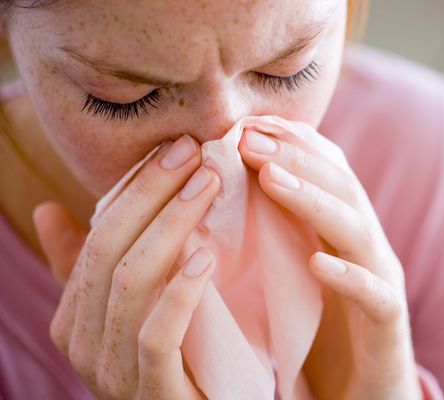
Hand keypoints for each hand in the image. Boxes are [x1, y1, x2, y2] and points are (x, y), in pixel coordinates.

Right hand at [33, 136, 220, 399]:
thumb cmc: (169, 357)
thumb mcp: (127, 307)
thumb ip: (89, 265)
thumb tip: (47, 210)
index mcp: (74, 316)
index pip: (98, 236)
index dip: (136, 189)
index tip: (178, 149)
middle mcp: (83, 342)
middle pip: (111, 250)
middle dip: (152, 194)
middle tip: (194, 153)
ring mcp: (113, 371)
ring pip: (132, 284)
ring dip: (171, 226)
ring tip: (208, 187)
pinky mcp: (153, 393)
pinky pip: (156, 336)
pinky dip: (180, 293)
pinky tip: (207, 257)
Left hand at [239, 127, 422, 398]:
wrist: (361, 392)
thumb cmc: (318, 330)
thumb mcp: (291, 272)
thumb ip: (273, 233)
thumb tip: (223, 194)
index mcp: (342, 231)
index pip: (324, 172)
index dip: (290, 144)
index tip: (243, 124)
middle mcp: (366, 247)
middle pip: (340, 188)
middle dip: (295, 158)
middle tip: (247, 137)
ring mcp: (382, 283)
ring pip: (358, 230)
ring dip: (315, 201)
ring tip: (270, 177)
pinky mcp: (389, 327)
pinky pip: (375, 297)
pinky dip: (349, 276)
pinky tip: (316, 262)